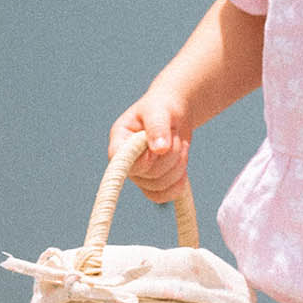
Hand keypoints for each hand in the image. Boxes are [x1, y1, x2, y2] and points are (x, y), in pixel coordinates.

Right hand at [107, 89, 191, 203]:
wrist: (174, 114)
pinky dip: (178, 184)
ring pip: (160, 186)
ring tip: (179, 145)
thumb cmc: (162, 107)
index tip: (158, 147)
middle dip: (170, 156)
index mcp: (119, 140)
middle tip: (175, 135)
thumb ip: (158, 127)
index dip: (141, 159)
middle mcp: (126, 161)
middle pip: (148, 175)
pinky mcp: (153, 183)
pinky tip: (182, 168)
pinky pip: (163, 196)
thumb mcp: (160, 110)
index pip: (119, 161)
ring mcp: (139, 175)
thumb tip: (160, 150)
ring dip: (178, 166)